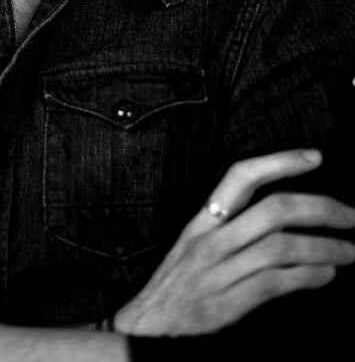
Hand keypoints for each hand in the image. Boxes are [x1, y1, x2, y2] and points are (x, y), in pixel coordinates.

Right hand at [114, 148, 354, 337]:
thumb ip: (231, 228)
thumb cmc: (177, 283)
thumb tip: (284, 217)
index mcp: (203, 221)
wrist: (147, 325)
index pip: (241, 177)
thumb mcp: (195, 244)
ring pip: (281, 248)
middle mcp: (211, 240)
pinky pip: (276, 284)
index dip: (280, 162)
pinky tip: (327, 275)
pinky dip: (308, 277)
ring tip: (350, 250)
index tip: (316, 157)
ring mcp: (219, 272)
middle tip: (351, 215)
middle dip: (320, 208)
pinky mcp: (227, 303)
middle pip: (272, 211)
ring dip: (324, 248)